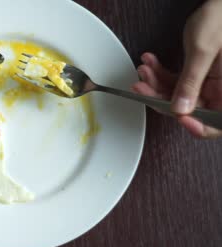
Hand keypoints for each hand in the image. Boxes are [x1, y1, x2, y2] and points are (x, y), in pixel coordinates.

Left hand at [132, 0, 221, 138]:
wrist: (220, 2)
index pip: (215, 123)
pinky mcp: (198, 75)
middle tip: (142, 87)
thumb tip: (179, 110)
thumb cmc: (220, 19)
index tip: (176, 116)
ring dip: (156, 83)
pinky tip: (150, 64)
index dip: (196, 126)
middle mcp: (220, 91)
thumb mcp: (203, 52)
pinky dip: (161, 73)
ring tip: (144, 70)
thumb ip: (190, 83)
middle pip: (189, 109)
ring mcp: (209, 84)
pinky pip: (176, 81)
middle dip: (161, 97)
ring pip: (177, 95)